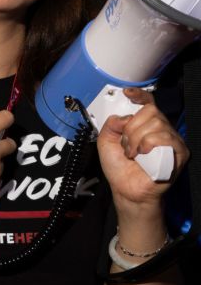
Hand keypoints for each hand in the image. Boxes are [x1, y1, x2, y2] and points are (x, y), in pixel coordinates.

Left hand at [99, 89, 187, 208]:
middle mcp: (161, 130)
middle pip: (150, 112)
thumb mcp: (106, 142)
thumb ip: (110, 125)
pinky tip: (142, 155)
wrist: (126, 190)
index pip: (148, 104)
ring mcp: (171, 141)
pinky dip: (148, 144)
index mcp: (145, 126)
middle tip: (126, 144)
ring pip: (157, 124)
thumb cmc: (120, 169)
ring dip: (137, 139)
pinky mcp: (179, 152)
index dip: (140, 96)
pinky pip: (165, 138)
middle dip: (132, 127)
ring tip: (132, 153)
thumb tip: (122, 116)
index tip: (128, 94)